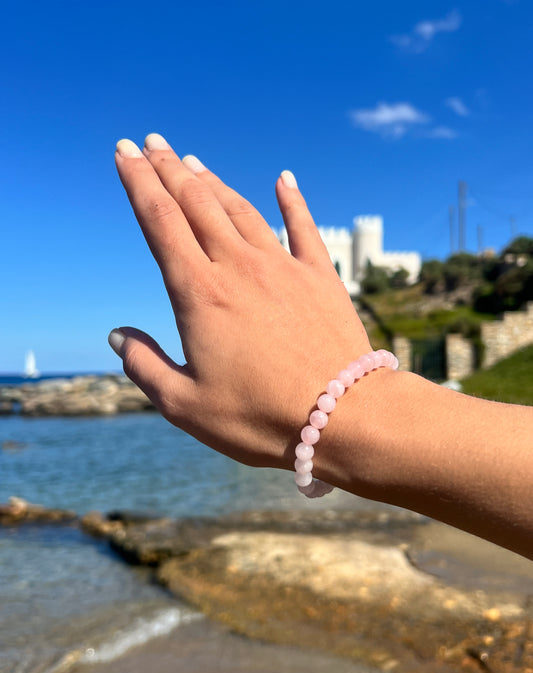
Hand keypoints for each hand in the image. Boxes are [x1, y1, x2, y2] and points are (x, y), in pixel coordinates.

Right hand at [111, 133, 370, 470]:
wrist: (344, 417)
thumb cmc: (260, 418)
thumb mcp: (185, 406)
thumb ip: (144, 366)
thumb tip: (118, 334)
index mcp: (200, 295)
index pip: (160, 221)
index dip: (137, 181)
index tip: (123, 151)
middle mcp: (239, 268)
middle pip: (197, 203)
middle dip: (168, 169)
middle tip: (149, 142)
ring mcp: (284, 268)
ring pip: (241, 209)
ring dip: (214, 182)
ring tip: (193, 160)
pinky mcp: (321, 277)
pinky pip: (304, 227)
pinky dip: (292, 200)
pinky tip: (284, 179)